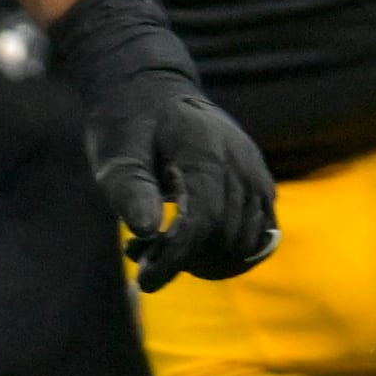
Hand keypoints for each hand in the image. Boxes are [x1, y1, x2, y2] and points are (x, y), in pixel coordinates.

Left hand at [86, 77, 275, 290]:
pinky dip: (230, 252)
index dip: (175, 259)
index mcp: (206, 154)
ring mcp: (256, 174)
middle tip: (141, 251)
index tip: (144, 282)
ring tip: (163, 246)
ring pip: (247, 243)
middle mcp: (242, 165)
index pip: (202, 222)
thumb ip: (129, 189)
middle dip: (184, 260)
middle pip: (226, 239)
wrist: (155, 93)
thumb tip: (145, 230)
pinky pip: (260, 234)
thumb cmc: (130, 124)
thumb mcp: (116, 154)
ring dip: (206, 260)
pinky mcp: (260, 184)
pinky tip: (193, 245)